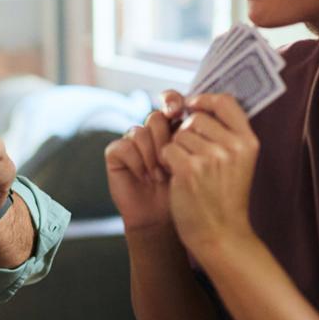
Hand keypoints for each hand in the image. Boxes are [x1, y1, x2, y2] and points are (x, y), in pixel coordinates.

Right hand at [105, 90, 184, 231]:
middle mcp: (152, 132)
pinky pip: (124, 146)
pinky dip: (136, 162)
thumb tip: (202, 111)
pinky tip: (143, 177)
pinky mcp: (116, 154)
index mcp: (174, 127)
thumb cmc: (185, 191)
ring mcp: (133, 142)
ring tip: (160, 176)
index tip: (177, 111)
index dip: (172, 100)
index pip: (170, 100)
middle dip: (166, 140)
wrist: (164, 219)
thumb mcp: (198, 160)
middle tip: (171, 163)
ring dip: (152, 156)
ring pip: (140, 132)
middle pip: (156, 117)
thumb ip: (198, 136)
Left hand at [156, 93, 258, 250]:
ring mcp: (212, 157)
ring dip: (176, 149)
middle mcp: (233, 146)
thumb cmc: (224, 197)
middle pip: (196, 118)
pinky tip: (178, 176)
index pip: (226, 101)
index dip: (204, 100)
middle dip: (186, 133)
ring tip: (188, 170)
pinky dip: (167, 162)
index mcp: (248, 141)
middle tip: (191, 156)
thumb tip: (197, 104)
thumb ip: (226, 134)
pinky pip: (168, 149)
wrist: (221, 234)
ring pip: (179, 134)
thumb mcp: (239, 162)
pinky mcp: (190, 169)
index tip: (192, 106)